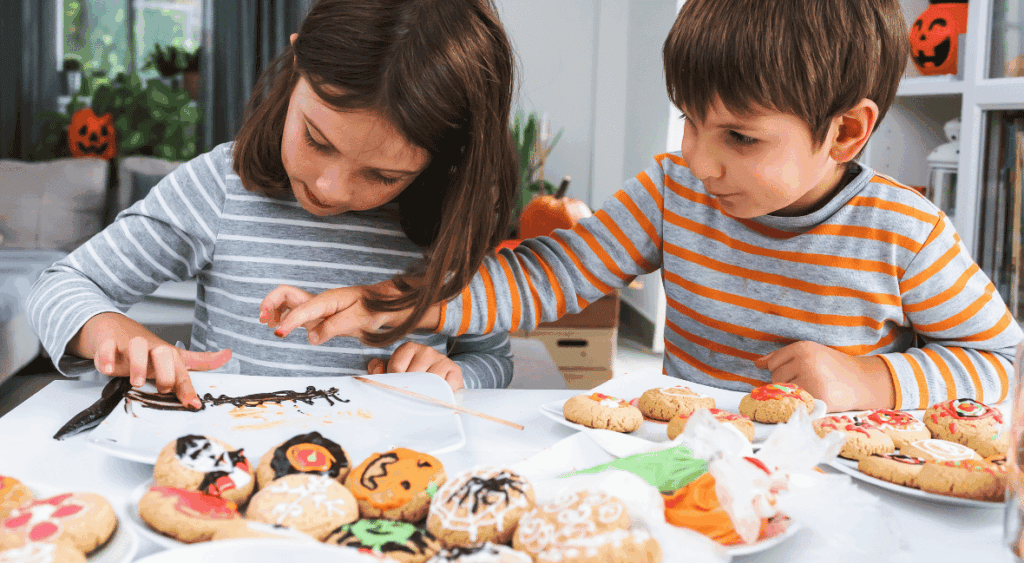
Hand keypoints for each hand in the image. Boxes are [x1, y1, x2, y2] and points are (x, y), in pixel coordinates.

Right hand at [69, 312, 231, 408]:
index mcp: (168, 356)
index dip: (188, 388)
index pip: (182, 371)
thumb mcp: (173, 357)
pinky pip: (107, 347)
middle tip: (162, 389)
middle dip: (165, 373)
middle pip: (164, 353)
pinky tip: (109, 368)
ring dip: (138, 365)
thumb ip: (199, 361)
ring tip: (136, 382)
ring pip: (137, 347)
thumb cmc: (146, 348)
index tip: (193, 404)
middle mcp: (151, 350)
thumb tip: (226, 356)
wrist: (114, 328)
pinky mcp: (109, 344)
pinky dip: (107, 357)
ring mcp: (130, 346)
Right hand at [260, 282, 416, 343]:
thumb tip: (311, 338)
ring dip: (273, 309)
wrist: (384, 305)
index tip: (279, 333)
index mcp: (327, 300)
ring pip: (287, 301)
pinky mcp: (318, 315)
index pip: (302, 310)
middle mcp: (318, 301)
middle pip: (285, 293)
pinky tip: (281, 327)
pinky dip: (283, 316)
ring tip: (267, 324)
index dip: (289, 321)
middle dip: (270, 303)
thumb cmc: (374, 309)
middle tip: (262, 320)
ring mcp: (317, 307)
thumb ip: (334, 327)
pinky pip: (295, 312)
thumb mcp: (359, 320)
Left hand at [366, 342, 464, 391]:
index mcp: (409, 348)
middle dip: (409, 390)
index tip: (396, 389)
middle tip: (409, 398)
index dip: (394, 382)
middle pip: (413, 375)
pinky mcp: (455, 371)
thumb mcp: (393, 371)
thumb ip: (379, 369)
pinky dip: (441, 395)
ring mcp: (442, 360)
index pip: (396, 366)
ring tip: (422, 399)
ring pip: (430, 382)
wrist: (441, 380)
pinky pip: (446, 387)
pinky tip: (437, 397)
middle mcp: (427, 351)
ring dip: (425, 394)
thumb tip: (376, 370)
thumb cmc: (413, 377)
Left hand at [754, 341, 894, 411]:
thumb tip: (756, 363)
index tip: (798, 370)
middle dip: (787, 380)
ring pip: (784, 391)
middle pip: (775, 377)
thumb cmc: (832, 366)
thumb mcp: (810, 353)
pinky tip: (815, 396)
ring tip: (813, 387)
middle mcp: (806, 362)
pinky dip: (800, 402)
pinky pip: (795, 402)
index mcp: (803, 348)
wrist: (863, 382)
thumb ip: (782, 357)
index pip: (773, 362)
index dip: (782, 368)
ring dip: (793, 393)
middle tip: (809, 379)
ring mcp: (811, 380)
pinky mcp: (816, 398)